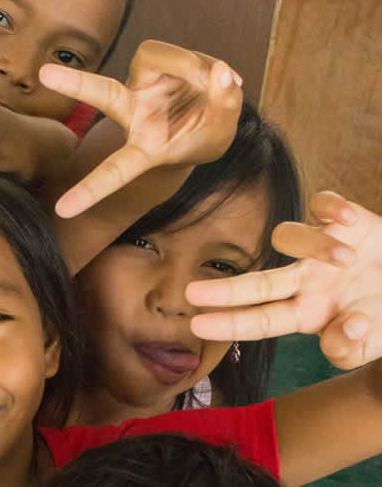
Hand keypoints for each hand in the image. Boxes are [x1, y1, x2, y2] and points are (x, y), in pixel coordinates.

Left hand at [40, 40, 242, 216]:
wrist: (206, 113)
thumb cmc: (204, 134)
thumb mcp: (221, 132)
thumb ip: (225, 105)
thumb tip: (219, 71)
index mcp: (144, 147)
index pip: (115, 170)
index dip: (91, 190)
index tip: (63, 210)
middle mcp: (133, 113)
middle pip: (104, 95)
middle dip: (76, 84)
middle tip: (44, 75)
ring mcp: (138, 85)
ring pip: (159, 59)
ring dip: (194, 67)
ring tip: (221, 83)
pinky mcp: (149, 63)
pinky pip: (177, 54)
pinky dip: (202, 63)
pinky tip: (217, 75)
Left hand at [187, 191, 381, 369]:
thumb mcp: (371, 344)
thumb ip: (351, 350)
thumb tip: (341, 333)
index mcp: (307, 312)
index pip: (262, 320)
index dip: (231, 324)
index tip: (196, 326)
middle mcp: (306, 278)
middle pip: (258, 282)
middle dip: (226, 289)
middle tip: (190, 293)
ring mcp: (322, 247)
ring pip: (288, 236)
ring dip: (312, 245)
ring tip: (346, 259)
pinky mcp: (347, 221)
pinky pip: (326, 205)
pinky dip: (333, 207)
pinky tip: (346, 219)